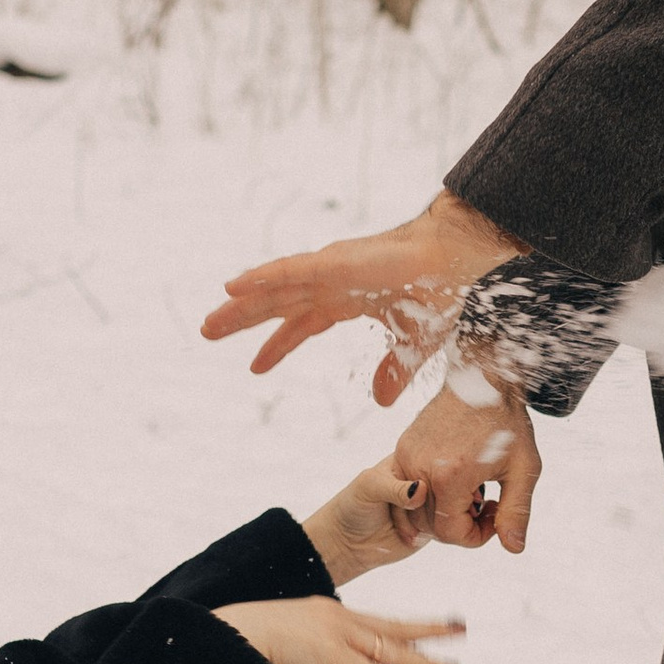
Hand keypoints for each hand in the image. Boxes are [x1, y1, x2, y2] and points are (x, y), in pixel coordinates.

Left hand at [203, 192, 524, 402]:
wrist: (454, 263)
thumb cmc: (438, 293)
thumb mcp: (411, 345)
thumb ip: (393, 371)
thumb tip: (381, 401)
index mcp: (347, 300)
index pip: (302, 324)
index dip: (278, 345)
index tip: (255, 366)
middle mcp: (331, 283)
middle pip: (277, 304)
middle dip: (243, 319)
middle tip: (209, 333)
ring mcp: (330, 270)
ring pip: (274, 288)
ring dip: (240, 304)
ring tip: (209, 323)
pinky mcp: (334, 262)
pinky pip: (288, 271)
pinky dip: (259, 278)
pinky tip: (232, 285)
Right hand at [214, 598, 465, 663]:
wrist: (227, 634)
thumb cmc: (246, 641)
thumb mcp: (286, 643)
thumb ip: (308, 655)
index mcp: (329, 612)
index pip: (376, 622)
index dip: (405, 628)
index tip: (429, 630)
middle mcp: (339, 618)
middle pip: (395, 626)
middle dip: (431, 629)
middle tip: (462, 629)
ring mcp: (337, 634)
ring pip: (392, 649)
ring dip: (426, 662)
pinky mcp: (330, 654)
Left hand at [303, 457, 435, 587]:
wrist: (348, 542)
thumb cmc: (353, 506)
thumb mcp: (370, 488)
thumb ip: (396, 487)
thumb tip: (422, 489)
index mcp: (408, 462)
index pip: (432, 461)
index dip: (431, 474)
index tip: (415, 490)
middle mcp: (422, 482)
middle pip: (443, 486)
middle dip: (425, 503)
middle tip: (399, 512)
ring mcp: (428, 505)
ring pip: (444, 509)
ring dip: (424, 521)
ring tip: (397, 526)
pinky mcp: (431, 527)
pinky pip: (442, 529)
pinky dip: (427, 533)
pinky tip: (408, 536)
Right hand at [394, 372, 541, 552]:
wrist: (483, 377)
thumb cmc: (507, 424)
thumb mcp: (524, 469)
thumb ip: (516, 512)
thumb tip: (513, 549)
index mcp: (450, 476)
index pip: (450, 534)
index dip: (475, 537)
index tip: (494, 515)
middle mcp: (420, 467)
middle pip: (430, 525)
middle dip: (460, 525)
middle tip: (487, 503)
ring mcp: (406, 456)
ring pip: (416, 509)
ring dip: (444, 511)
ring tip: (473, 492)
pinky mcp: (402, 447)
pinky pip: (409, 487)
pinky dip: (430, 494)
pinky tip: (457, 480)